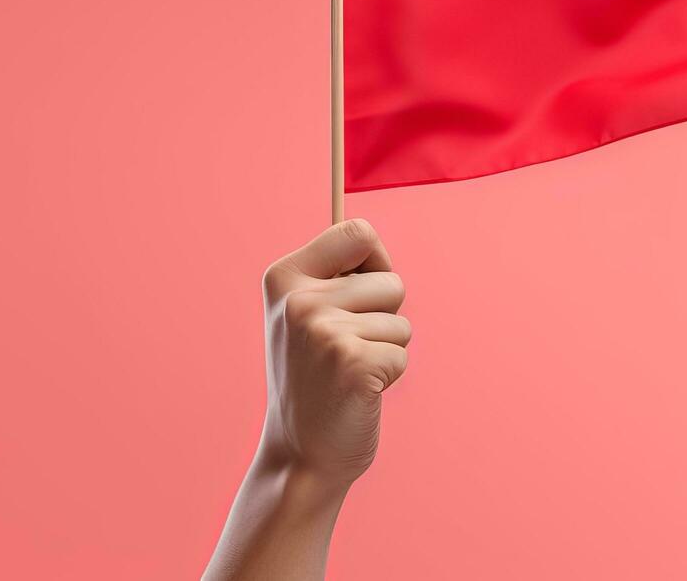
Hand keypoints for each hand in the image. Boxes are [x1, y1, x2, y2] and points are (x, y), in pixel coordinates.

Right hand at [258, 219, 410, 489]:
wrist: (299, 455)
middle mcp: (299, 300)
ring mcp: (324, 332)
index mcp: (284, 277)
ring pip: (401, 321)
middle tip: (345, 351)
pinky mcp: (352, 364)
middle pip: (391, 280)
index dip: (374, 263)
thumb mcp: (305, 315)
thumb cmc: (315, 378)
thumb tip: (371, 239)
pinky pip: (402, 353)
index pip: (359, 232)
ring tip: (349, 373)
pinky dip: (389, 376)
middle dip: (384, 316)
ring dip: (387, 349)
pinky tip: (357, 393)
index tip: (356, 298)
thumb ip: (335, 275)